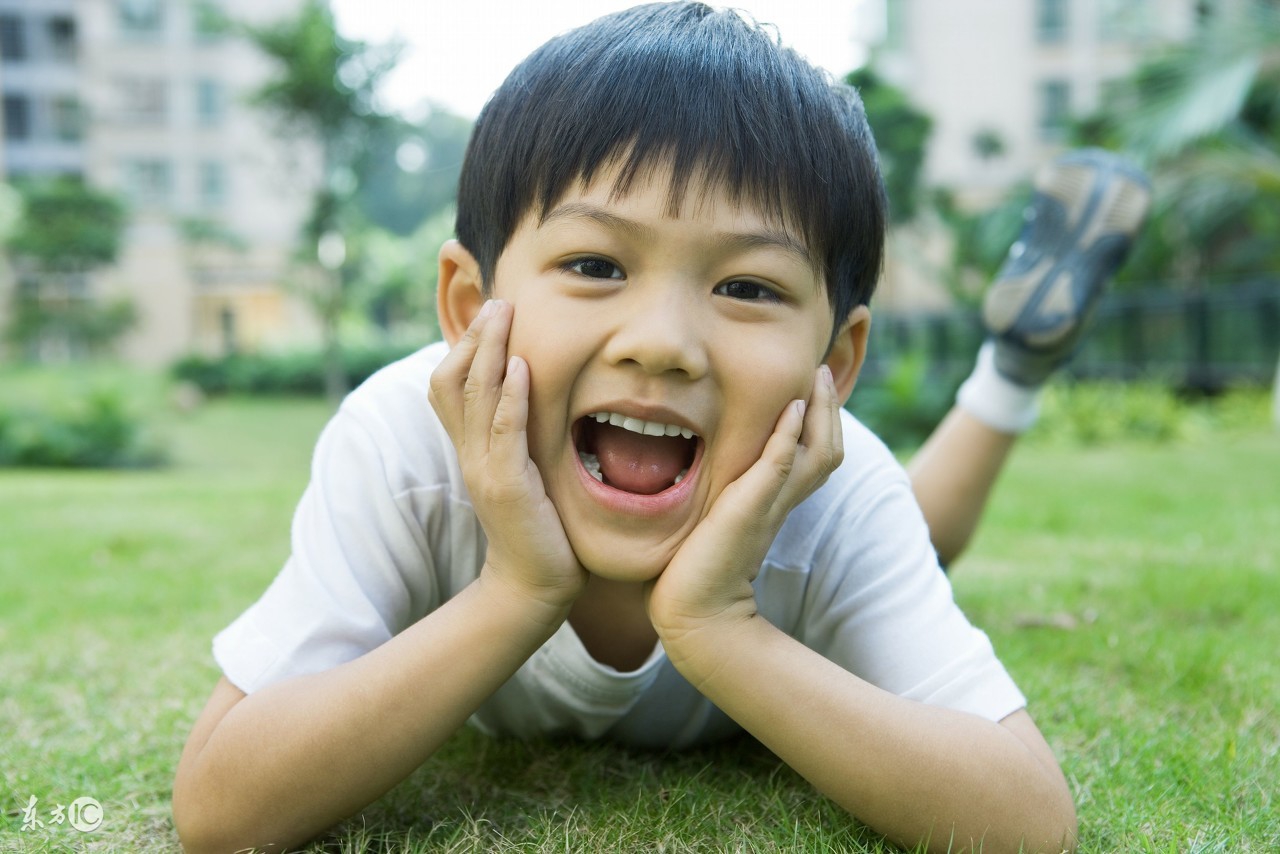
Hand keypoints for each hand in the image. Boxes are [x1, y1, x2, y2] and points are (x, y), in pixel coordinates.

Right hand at [428, 300, 587, 612]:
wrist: (534, 587)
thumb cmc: (540, 527)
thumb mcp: (524, 470)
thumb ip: (520, 435)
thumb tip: (534, 393)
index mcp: (472, 447)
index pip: (451, 384)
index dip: (466, 345)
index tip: (492, 311)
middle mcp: (470, 452)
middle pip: (450, 380)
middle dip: (472, 336)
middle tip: (498, 300)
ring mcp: (484, 469)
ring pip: (473, 397)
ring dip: (488, 351)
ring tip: (503, 314)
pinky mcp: (507, 487)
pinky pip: (504, 432)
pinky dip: (510, 396)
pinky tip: (521, 366)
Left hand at [647, 365, 842, 642]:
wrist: (695, 613)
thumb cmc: (697, 571)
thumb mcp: (718, 521)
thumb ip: (728, 498)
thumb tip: (715, 474)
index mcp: (777, 504)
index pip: (813, 456)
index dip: (820, 422)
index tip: (812, 388)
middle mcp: (782, 503)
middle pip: (827, 450)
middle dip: (830, 408)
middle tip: (822, 370)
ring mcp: (769, 506)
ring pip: (815, 454)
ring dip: (820, 413)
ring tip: (815, 378)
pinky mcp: (749, 509)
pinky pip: (778, 466)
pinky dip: (788, 436)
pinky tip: (792, 408)